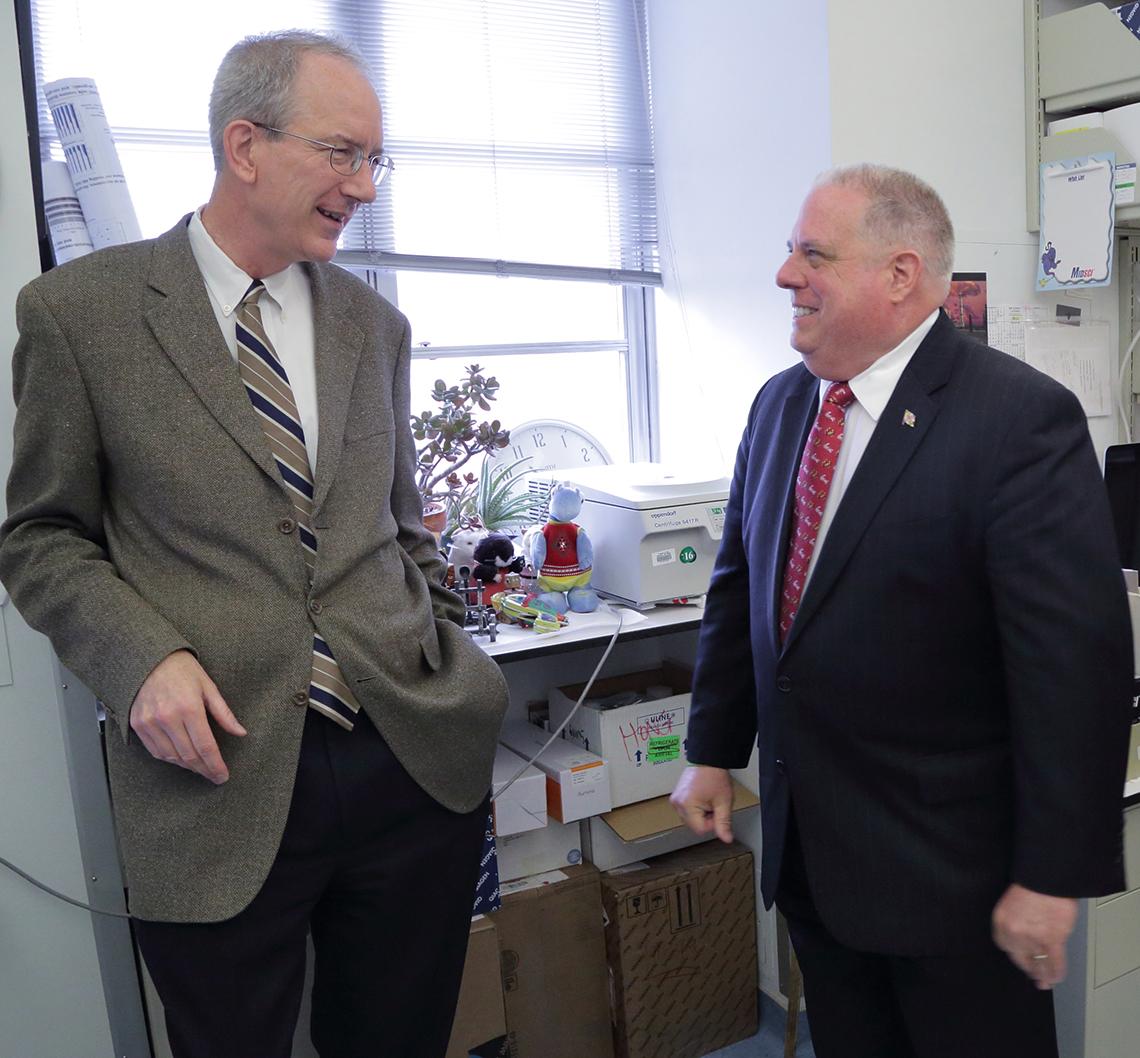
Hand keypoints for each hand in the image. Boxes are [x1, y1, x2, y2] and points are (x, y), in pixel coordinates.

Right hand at [129, 650, 245, 783]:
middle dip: (204, 769)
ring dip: (188, 766)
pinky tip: (182, 759)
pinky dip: (170, 759)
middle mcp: (167, 718)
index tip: (223, 776)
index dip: (215, 765)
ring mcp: (150, 723)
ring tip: (201, 768)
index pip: (205, 746)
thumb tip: (241, 732)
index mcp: (189, 707)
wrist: (148, 658)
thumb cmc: (182, 670)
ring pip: (171, 757)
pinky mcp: (137, 724)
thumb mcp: (208, 686)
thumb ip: (224, 713)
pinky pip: (155, 751)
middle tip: (214, 775)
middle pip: (189, 755)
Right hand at [669, 765, 734, 842]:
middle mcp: (677, 803)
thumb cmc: (715, 776)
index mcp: (687, 805)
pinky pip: (686, 811)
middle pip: (694, 825)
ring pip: (690, 819)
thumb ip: (724, 823)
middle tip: (713, 803)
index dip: (712, 823)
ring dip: (700, 814)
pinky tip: (701, 797)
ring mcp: (675, 799)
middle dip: (706, 818)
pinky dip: (695, 808)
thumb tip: (726, 839)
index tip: (716, 810)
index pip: (700, 829)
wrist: (708, 760)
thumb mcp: (724, 802)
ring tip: (707, 798)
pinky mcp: (676, 796)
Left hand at [991, 883, 1077, 989]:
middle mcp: (1013, 933)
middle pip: (1018, 958)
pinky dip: (1056, 973)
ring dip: (1042, 974)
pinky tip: (1056, 978)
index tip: (1019, 956)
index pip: (1003, 945)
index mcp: (1001, 920)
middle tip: (1032, 972)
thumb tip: (1027, 931)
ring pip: (1038, 964)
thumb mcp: (1013, 901)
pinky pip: (1054, 964)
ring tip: (1044, 981)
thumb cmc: (1033, 883)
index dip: (1013, 952)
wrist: (1047, 878)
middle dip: (1026, 966)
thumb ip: (1017, 918)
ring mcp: (1033, 939)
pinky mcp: (1052, 941)